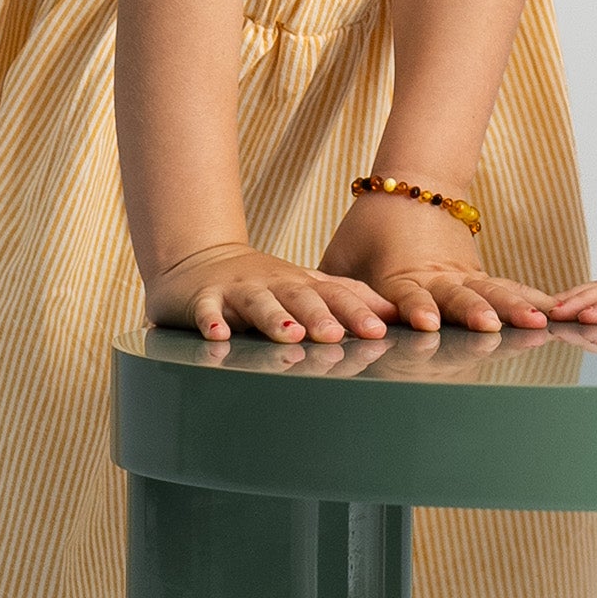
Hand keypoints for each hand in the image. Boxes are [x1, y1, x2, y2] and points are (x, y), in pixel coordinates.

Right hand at [148, 242, 394, 347]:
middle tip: (335, 335)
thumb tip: (395, 312)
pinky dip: (211, 321)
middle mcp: (274, 283)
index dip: (356, 311)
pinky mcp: (203, 299)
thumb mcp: (307, 285)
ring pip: (258, 303)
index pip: (334, 295)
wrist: (201, 261)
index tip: (378, 331)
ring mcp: (239, 290)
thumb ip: (348, 297)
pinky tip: (218, 336)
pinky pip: (207, 310)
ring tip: (289, 336)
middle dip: (318, 316)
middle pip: (299, 298)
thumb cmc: (266, 283)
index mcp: (302, 284)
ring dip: (274, 319)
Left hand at [318, 192, 547, 336]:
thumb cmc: (368, 229)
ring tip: (538, 321)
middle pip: (459, 295)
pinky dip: (530, 298)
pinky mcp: (479, 274)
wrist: (413, 185)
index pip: (408, 294)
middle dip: (475, 312)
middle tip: (491, 327)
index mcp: (400, 274)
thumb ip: (334, 291)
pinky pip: (507, 287)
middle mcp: (436, 276)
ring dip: (513, 306)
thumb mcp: (341, 257)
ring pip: (492, 290)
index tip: (423, 322)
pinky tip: (554, 314)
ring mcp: (462, 274)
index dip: (415, 308)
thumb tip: (311, 323)